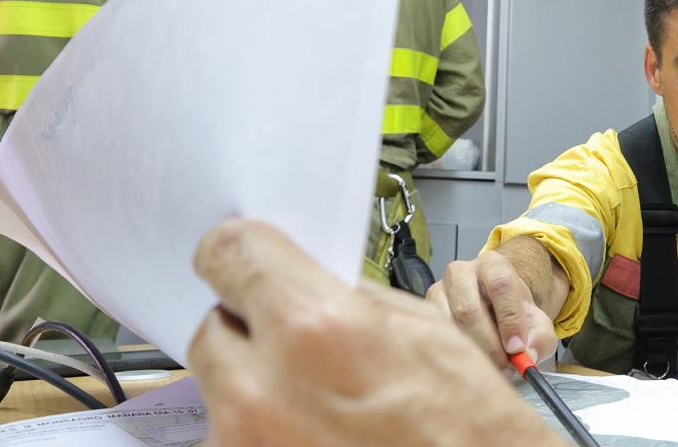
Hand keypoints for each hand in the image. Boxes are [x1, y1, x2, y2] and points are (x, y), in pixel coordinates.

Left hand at [190, 219, 565, 446]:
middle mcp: (262, 390)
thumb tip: (295, 280)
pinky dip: (263, 425)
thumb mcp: (414, 323)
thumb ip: (338, 295)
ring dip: (256, 383)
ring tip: (315, 398)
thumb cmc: (462, 421)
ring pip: (221, 387)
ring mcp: (247, 442)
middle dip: (252, 328)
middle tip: (298, 344)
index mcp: (310, 326)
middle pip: (215, 327)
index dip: (238, 249)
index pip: (228, 253)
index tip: (239, 256)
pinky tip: (311, 427)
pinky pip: (232, 431)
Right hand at [428, 249, 559, 365]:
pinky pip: (437, 335)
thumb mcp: (536, 322)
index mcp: (493, 265)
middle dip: (489, 344)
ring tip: (492, 368)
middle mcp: (460, 272)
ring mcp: (439, 291)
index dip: (509, 319)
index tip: (517, 348)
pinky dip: (456, 353)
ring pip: (450, 326)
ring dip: (473, 352)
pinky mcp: (426, 311)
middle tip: (505, 367)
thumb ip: (540, 337)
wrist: (492, 308)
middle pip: (469, 310)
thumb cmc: (512, 313)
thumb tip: (528, 356)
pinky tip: (472, 363)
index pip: (500, 285)